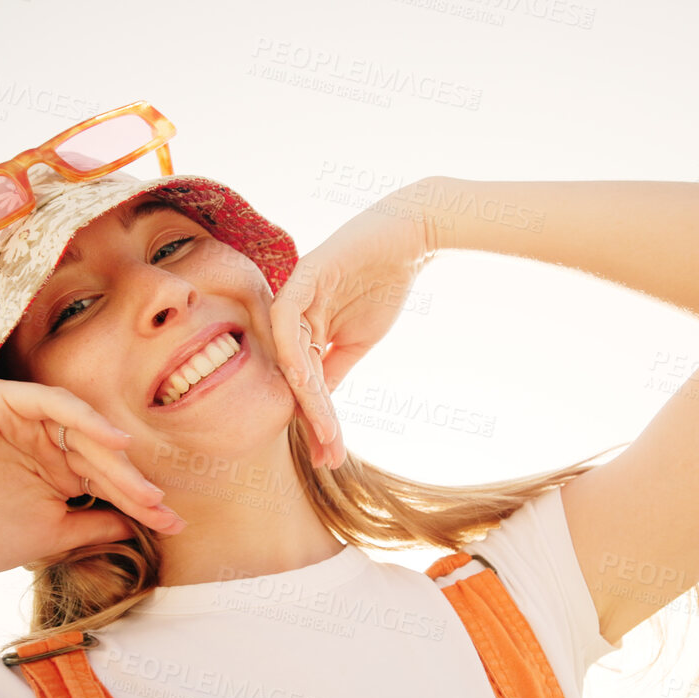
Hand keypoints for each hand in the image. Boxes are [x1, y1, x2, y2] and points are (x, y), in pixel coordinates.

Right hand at [0, 379, 186, 580]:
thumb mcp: (50, 534)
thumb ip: (94, 525)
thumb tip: (139, 525)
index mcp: (54, 467)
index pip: (106, 478)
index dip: (140, 501)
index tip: (174, 527)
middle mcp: (42, 437)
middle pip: (101, 453)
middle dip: (134, 483)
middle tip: (163, 509)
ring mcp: (23, 415)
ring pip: (84, 428)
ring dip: (116, 457)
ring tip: (144, 489)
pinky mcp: (2, 399)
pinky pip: (54, 401)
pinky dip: (86, 418)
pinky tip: (115, 441)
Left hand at [270, 188, 436, 468]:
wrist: (411, 240)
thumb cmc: (385, 283)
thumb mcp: (358, 340)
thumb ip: (333, 368)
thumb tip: (318, 406)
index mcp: (305, 331)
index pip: (305, 385)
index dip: (318, 422)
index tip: (330, 457)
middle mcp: (293, 317)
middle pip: (295, 378)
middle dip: (313, 421)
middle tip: (327, 457)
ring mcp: (295, 297)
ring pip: (289, 357)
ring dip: (306, 398)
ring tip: (325, 431)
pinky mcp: (303, 277)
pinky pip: (286, 318)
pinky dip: (292, 350)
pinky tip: (302, 382)